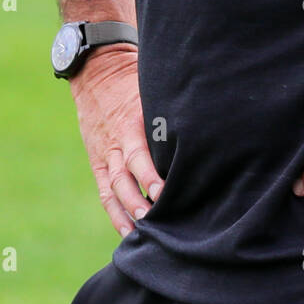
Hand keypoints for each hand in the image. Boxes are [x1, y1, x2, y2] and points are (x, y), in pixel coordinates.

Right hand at [69, 44, 163, 237]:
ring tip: (142, 233)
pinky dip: (114, 211)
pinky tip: (126, 231)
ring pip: (114, 188)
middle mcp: (117, 141)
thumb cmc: (134, 78)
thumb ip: (172, 107)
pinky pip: (104, 190)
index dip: (150, 175)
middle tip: (155, 219)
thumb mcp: (152, 87)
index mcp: (131, 121)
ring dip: (127, 212)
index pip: (139, 154)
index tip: (165, 192)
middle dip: (139, 199)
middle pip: (125, 176)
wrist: (96, 70)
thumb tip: (207, 122)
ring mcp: (105, 153)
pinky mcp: (98, 161)